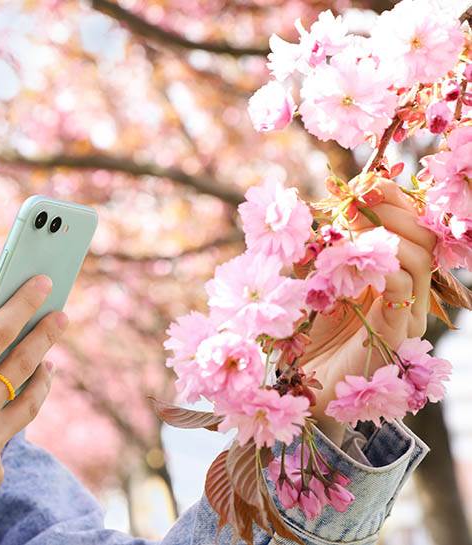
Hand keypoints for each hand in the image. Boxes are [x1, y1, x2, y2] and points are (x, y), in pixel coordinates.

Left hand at [300, 179, 436, 444]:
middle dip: (394, 210)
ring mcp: (404, 318)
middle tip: (359, 197)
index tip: (363, 182)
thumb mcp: (314, 286)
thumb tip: (326, 213)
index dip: (393, 203)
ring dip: (385, 233)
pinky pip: (402, 291)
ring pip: (421, 261)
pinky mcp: (394, 337)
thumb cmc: (303, 340)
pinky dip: (380, 265)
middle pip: (426, 240)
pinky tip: (352, 258)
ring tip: (351, 226)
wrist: (298, 392)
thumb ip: (326, 255)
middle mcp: (406, 299)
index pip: (411, 231)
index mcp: (391, 282)